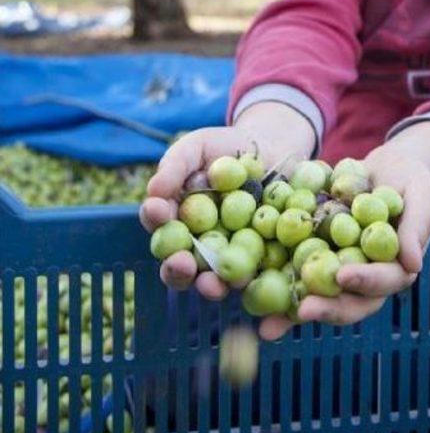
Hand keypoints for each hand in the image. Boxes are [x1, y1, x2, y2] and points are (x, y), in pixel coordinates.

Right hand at [139, 102, 315, 300]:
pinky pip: (250, 278)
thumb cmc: (226, 148)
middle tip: (181, 262)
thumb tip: (153, 191)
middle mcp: (195, 243)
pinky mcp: (256, 262)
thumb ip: (175, 165)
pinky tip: (246, 281)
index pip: (159, 222)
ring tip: (209, 284)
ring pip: (211, 279)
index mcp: (175, 217)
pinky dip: (247, 283)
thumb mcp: (197, 147)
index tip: (157, 210)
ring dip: (208, 285)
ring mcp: (225, 255)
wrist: (273, 149)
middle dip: (177, 268)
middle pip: (179, 264)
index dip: (155, 218)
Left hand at [260, 142, 429, 340]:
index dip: (364, 281)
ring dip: (293, 314)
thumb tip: (413, 265)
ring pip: (319, 297)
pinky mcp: (317, 258)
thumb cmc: (410, 184)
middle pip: (349, 302)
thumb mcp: (420, 196)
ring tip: (269, 326)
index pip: (382, 282)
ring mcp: (340, 270)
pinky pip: (296, 275)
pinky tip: (250, 300)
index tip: (343, 275)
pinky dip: (276, 287)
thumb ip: (416, 228)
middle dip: (326, 307)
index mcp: (394, 269)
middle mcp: (366, 278)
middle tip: (303, 308)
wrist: (387, 169)